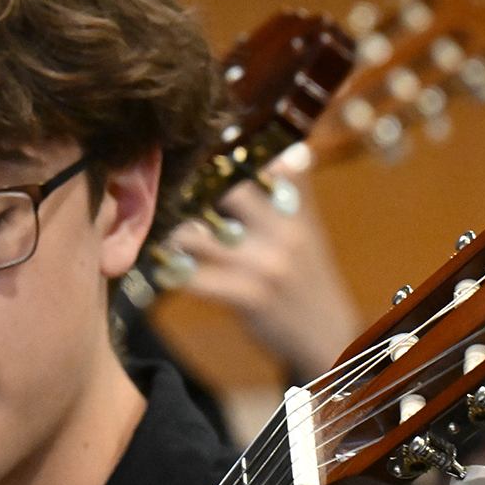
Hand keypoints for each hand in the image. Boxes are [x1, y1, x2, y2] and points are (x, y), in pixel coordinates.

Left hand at [163, 158, 360, 383]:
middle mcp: (285, 231)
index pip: (265, 164)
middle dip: (190, 190)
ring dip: (173, 233)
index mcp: (297, 211)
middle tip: (161, 191)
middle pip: (228, 192)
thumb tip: (285, 151)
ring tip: (155, 231)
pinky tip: (162, 270)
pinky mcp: (252, 297)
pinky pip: (200, 279)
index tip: (193, 147)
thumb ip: (294, 192)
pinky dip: (175, 274)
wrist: (328, 337)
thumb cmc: (308, 280)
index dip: (226, 152)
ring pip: (203, 236)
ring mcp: (268, 265)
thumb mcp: (307, 231)